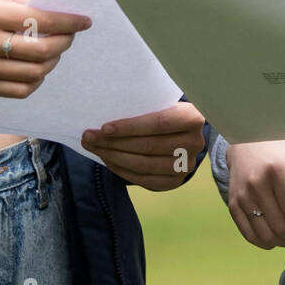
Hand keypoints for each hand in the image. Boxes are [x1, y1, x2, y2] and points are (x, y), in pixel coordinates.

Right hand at [0, 0, 91, 96]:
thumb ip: (30, 2)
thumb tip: (65, 10)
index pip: (42, 20)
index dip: (69, 22)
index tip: (84, 20)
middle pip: (42, 52)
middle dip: (65, 42)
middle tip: (69, 35)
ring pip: (35, 74)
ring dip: (53, 62)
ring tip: (52, 51)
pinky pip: (21, 91)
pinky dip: (36, 80)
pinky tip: (36, 68)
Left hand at [81, 101, 205, 189]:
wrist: (181, 132)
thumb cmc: (163, 111)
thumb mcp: (160, 103)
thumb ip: (142, 107)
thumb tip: (102, 114)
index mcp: (192, 117)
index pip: (158, 123)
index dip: (130, 127)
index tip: (104, 127)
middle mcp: (195, 143)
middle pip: (149, 146)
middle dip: (114, 142)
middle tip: (89, 137)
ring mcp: (187, 165)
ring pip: (144, 165)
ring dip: (114, 157)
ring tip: (94, 148)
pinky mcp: (176, 181)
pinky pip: (144, 179)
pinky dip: (122, 170)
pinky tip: (107, 160)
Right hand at [226, 141, 284, 249]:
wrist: (248, 139)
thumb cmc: (282, 153)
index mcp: (278, 171)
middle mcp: (256, 183)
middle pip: (280, 227)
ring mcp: (242, 195)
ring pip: (265, 234)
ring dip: (283, 243)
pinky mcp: (233, 203)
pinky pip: (248, 234)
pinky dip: (265, 242)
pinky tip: (276, 237)